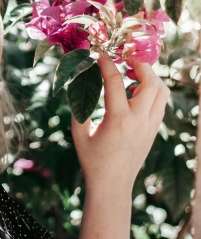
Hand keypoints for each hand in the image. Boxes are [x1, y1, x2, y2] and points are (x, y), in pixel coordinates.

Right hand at [70, 52, 170, 189]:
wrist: (112, 184)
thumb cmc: (92, 159)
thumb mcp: (79, 132)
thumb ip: (79, 107)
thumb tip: (77, 83)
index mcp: (118, 119)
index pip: (115, 81)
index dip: (106, 63)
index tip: (100, 54)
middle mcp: (139, 120)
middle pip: (151, 82)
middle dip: (140, 65)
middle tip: (125, 59)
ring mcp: (150, 125)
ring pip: (161, 92)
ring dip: (150, 78)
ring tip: (132, 74)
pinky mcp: (154, 130)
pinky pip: (160, 103)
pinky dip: (152, 91)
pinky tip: (135, 92)